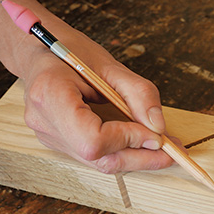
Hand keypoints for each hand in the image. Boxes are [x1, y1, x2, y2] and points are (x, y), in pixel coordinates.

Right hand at [22, 28, 177, 172]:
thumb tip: (158, 127)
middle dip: (139, 157)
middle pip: (97, 157)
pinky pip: (95, 155)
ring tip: (164, 149)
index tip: (156, 135)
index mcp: (51, 95)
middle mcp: (45, 121)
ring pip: (98, 161)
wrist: (41, 52)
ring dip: (135, 158)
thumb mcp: (112, 65)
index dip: (128, 139)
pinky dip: (123, 152)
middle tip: (172, 153)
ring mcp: (49, 135)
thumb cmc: (73, 52)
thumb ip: (139, 94)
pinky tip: (143, 144)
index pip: (92, 138)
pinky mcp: (59, 141)